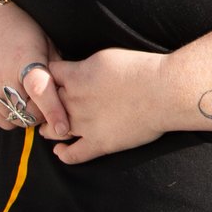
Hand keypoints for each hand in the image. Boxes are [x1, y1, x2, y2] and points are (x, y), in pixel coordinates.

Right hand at [0, 1, 70, 139]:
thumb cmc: (19, 30)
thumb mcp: (45, 42)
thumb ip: (57, 68)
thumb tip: (72, 91)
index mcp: (24, 60)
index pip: (40, 91)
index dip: (53, 111)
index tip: (62, 128)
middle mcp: (4, 77)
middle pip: (29, 112)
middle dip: (44, 113)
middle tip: (49, 101)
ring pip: (15, 120)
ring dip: (28, 116)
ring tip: (32, 99)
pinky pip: (1, 121)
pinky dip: (13, 118)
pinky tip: (17, 102)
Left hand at [47, 48, 182, 165]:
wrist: (165, 91)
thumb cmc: (143, 69)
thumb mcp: (108, 56)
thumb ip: (86, 66)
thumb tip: (79, 71)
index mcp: (76, 76)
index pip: (49, 74)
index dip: (51, 76)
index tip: (56, 79)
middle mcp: (74, 100)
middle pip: (47, 104)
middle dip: (47, 104)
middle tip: (51, 106)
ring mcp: (84, 124)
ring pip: (53, 130)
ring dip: (49, 129)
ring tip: (51, 129)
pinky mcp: (98, 143)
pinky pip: (72, 155)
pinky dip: (63, 154)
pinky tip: (61, 151)